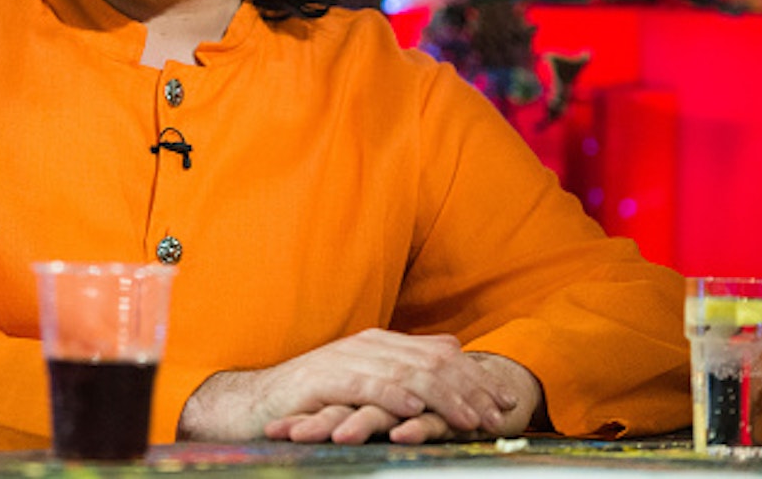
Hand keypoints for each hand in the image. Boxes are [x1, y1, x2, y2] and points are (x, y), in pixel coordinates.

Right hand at [265, 352, 542, 444]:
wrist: (257, 403)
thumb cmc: (315, 397)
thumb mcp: (367, 379)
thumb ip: (407, 362)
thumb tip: (452, 348)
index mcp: (382, 342)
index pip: (442, 356)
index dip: (476, 379)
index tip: (504, 403)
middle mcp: (370, 345)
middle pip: (433, 363)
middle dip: (471, 390)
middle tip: (497, 415)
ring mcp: (348, 359)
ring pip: (408, 374)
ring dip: (444, 398)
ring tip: (469, 418)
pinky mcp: (327, 379)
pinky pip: (367, 385)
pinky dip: (395, 396)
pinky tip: (415, 408)